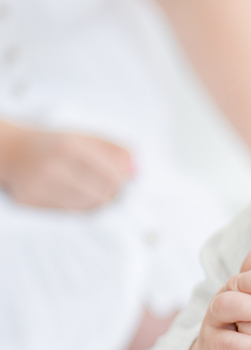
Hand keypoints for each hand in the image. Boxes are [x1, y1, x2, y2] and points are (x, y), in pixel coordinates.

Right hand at [0, 121, 134, 209]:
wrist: (9, 150)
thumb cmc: (53, 144)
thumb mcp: (83, 137)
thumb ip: (113, 149)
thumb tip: (138, 170)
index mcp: (69, 144)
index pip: (111, 174)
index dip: (122, 181)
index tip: (123, 180)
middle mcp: (53, 165)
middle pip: (102, 194)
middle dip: (113, 194)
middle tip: (113, 190)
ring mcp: (40, 185)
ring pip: (86, 207)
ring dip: (98, 202)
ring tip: (96, 192)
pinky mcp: (30, 201)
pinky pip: (67, 213)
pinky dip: (79, 207)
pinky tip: (77, 196)